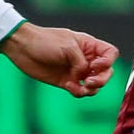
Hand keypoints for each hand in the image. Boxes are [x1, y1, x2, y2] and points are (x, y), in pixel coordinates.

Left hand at [0, 23, 118, 97]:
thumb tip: (83, 77)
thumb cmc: (44, 41)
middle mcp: (85, 59)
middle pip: (106, 72)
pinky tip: (69, 86)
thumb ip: (81, 62)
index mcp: (88, 45)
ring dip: (91, 89)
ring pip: (95, 85)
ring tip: (80, 86)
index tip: (95, 65)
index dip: (108, 62)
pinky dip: (79, 92)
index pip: (110, 54)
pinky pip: (80, 91)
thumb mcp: (67, 47)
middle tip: (90, 81)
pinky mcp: (66, 82)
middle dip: (102, 80)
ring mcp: (76, 71)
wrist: (23, 48)